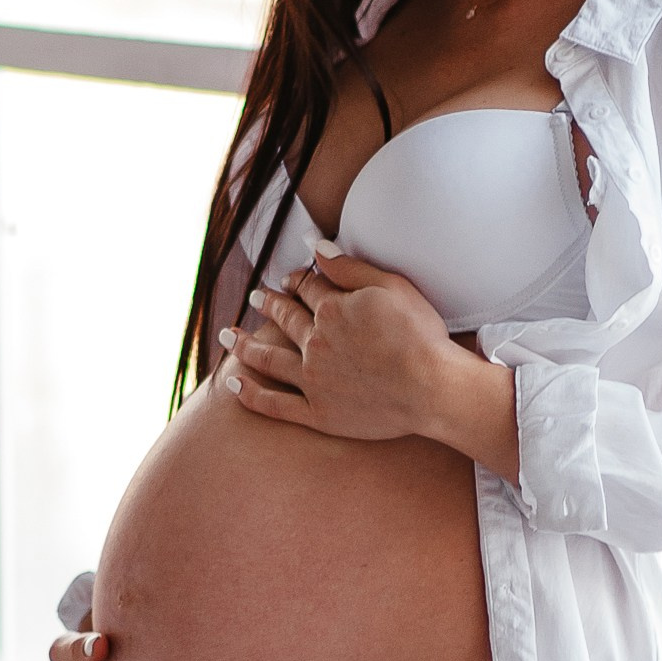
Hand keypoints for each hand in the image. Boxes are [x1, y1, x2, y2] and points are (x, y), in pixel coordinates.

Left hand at [220, 254, 519, 473]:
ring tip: (228, 335)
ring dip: (244, 344)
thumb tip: (314, 247)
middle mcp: (316, 343)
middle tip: (257, 297)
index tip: (290, 279)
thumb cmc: (421, 336)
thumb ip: (349, 267)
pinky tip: (232, 384)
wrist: (433, 389)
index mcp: (333, 311)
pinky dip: (250, 394)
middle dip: (270, 304)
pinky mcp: (318, 413)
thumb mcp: (392, 287)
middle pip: (285, 319)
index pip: (309, 289)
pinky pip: (275, 405)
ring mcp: (313, 380)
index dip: (298, 280)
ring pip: (268, 359)